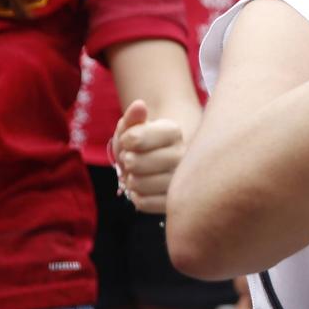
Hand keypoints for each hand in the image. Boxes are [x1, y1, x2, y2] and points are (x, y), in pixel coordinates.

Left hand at [111, 99, 185, 214]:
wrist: (159, 160)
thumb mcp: (133, 126)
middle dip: (127, 162)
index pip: (134, 139)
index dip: (125, 141)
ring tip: (141, 174)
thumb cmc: (143, 142)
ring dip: (132, 180)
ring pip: (138, 184)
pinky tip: (146, 188)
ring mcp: (182, 181)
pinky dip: (138, 196)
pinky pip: (143, 203)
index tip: (130, 140)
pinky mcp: (175, 201)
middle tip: (134, 159)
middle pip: (134, 163)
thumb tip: (139, 105)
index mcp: (174, 132)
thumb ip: (133, 117)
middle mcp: (183, 155)